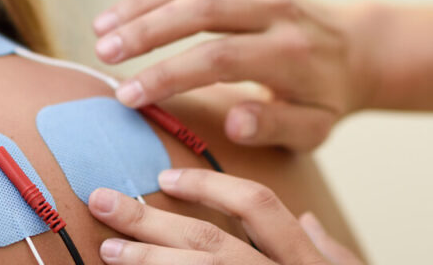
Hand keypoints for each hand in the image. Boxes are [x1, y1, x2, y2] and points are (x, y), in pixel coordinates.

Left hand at [88, 169, 362, 264]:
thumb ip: (329, 251)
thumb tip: (307, 220)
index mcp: (308, 261)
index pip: (257, 205)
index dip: (207, 186)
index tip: (163, 177)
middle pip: (209, 242)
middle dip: (151, 220)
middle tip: (103, 201)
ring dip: (147, 261)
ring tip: (108, 250)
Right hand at [94, 0, 376, 149]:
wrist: (354, 49)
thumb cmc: (322, 98)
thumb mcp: (313, 128)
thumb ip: (275, 128)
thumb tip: (234, 120)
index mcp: (289, 54)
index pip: (219, 58)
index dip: (168, 75)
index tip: (128, 96)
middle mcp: (272, 10)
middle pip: (199, 7)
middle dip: (145, 30)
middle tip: (103, 52)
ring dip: (141, 0)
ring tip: (103, 27)